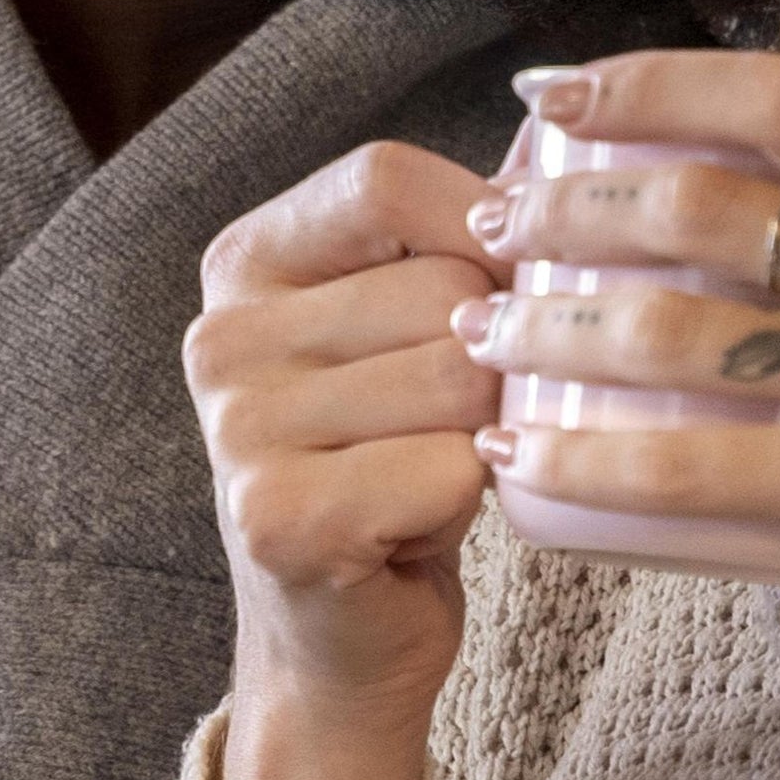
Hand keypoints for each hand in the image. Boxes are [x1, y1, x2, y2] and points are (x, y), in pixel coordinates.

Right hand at [188, 140, 502, 779]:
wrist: (342, 646)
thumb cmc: (398, 468)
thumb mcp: (415, 330)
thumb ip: (464, 231)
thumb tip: (561, 134)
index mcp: (243, 264)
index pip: (384, 176)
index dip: (483, 220)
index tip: (516, 279)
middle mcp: (218, 338)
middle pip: (439, 283)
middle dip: (498, 352)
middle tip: (465, 419)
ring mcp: (236, 431)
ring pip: (456, 372)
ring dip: (487, 429)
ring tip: (443, 466)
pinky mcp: (276, 518)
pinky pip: (450, 464)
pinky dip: (473, 498)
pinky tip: (426, 525)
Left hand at [462, 53, 779, 701]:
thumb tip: (728, 124)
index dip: (650, 82)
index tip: (555, 94)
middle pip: (701, 209)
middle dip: (566, 211)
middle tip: (490, 226)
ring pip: (670, 334)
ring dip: (548, 330)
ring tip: (481, 333)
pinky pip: (684, 470)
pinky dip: (582, 461)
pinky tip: (517, 457)